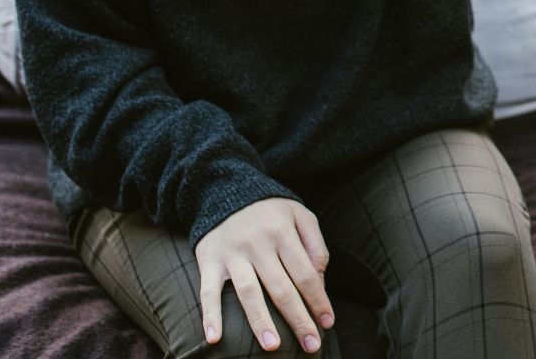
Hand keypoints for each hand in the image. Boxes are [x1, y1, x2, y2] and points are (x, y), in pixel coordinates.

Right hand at [193, 197, 333, 353]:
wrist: (225, 191)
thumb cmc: (271, 211)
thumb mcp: (301, 215)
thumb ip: (315, 245)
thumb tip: (320, 282)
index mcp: (284, 232)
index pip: (305, 273)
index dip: (318, 300)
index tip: (327, 323)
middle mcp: (258, 243)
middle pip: (281, 288)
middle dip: (298, 319)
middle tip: (311, 346)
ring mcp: (232, 254)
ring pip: (248, 292)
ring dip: (261, 322)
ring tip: (274, 347)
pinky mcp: (209, 261)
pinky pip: (208, 292)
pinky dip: (210, 316)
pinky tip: (214, 339)